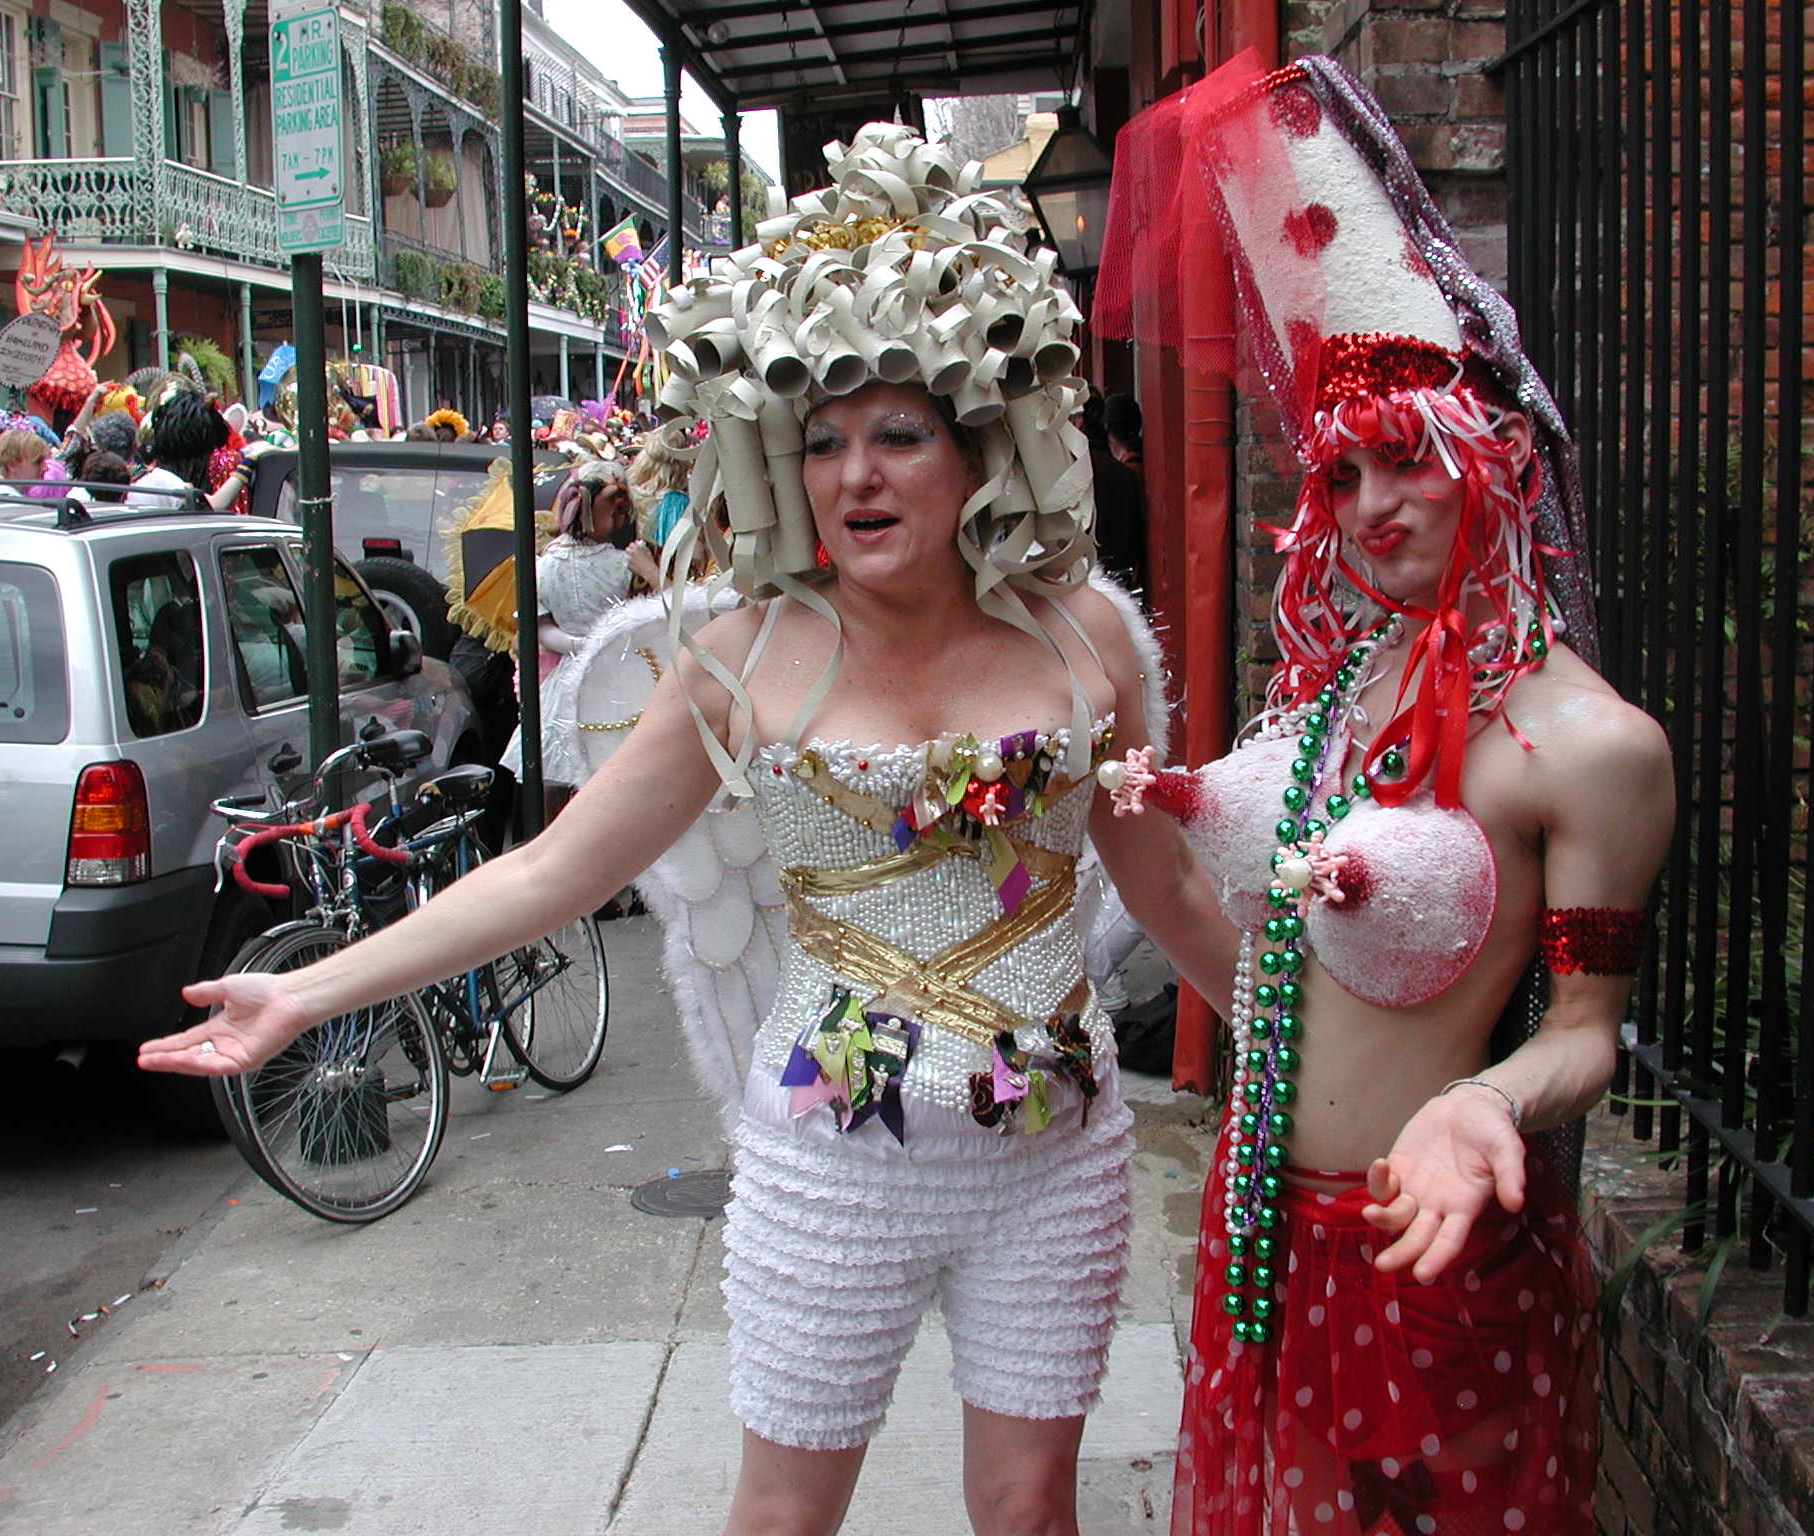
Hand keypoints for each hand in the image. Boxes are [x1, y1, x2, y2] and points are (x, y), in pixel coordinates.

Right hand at [138, 972, 315, 1077]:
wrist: (290, 996)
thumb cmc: (269, 991)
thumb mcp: (228, 987)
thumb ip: (206, 992)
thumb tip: (186, 993)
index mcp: (221, 1028)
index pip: (187, 1041)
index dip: (166, 1045)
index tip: (147, 1048)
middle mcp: (226, 1043)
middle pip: (188, 1054)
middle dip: (164, 1058)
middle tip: (143, 1059)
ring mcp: (235, 1053)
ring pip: (198, 1063)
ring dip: (175, 1062)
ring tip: (153, 1060)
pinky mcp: (245, 1060)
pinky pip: (216, 1066)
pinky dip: (197, 1063)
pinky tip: (182, 1060)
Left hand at [627, 541, 660, 588]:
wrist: (649, 571)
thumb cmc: (650, 562)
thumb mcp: (648, 552)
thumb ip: (643, 547)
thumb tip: (639, 545)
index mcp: (637, 549)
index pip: (631, 544)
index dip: (633, 546)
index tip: (634, 548)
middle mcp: (632, 553)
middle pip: (627, 549)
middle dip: (629, 551)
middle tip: (633, 553)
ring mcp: (629, 559)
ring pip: (626, 556)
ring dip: (629, 557)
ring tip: (634, 560)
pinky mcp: (628, 565)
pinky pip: (627, 563)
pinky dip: (630, 564)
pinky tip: (635, 565)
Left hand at [1360, 1085, 1526, 1281]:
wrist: (1470, 1105)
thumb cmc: (1493, 1131)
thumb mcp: (1508, 1149)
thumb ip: (1511, 1175)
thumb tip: (1516, 1203)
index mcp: (1465, 1207)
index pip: (1449, 1240)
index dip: (1437, 1258)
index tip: (1422, 1275)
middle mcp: (1438, 1204)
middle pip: (1416, 1237)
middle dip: (1401, 1253)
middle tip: (1383, 1266)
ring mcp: (1416, 1187)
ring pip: (1395, 1214)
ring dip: (1382, 1218)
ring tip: (1371, 1213)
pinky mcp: (1399, 1167)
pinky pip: (1383, 1184)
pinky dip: (1377, 1180)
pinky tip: (1380, 1166)